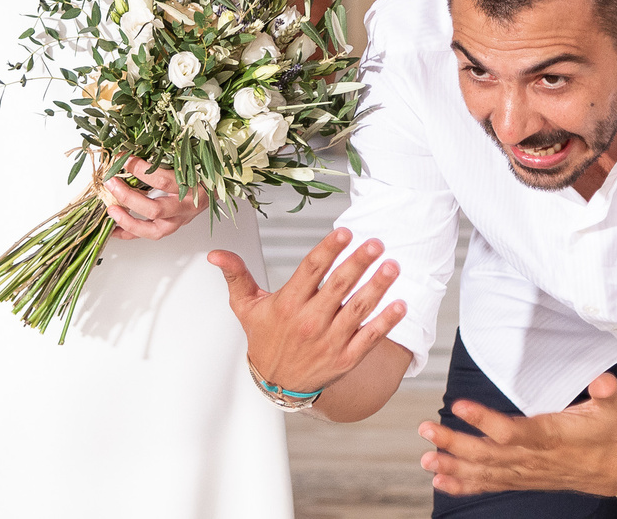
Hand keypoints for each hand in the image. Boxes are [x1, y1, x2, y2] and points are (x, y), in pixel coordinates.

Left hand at [100, 156, 205, 240]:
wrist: (215, 187)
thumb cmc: (201, 171)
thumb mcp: (189, 159)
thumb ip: (165, 154)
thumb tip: (134, 146)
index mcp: (192, 187)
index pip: (163, 181)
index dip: (140, 169)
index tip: (123, 158)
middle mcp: (185, 208)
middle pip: (155, 210)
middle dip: (128, 197)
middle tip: (111, 183)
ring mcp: (177, 221)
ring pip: (152, 230)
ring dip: (127, 221)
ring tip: (110, 210)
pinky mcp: (170, 228)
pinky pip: (147, 235)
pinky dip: (127, 233)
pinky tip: (113, 229)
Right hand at [207, 225, 406, 398]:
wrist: (277, 384)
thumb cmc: (264, 338)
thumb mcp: (246, 307)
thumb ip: (236, 275)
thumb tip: (216, 254)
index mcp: (288, 304)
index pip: (311, 270)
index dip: (329, 249)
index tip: (345, 233)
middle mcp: (309, 322)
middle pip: (338, 286)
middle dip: (359, 262)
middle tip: (377, 243)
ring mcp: (329, 341)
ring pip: (357, 309)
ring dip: (378, 287)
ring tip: (393, 266)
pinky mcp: (345, 359)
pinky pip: (369, 338)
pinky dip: (386, 322)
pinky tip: (400, 304)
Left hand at [419, 371, 616, 497]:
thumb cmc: (610, 428)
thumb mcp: (615, 405)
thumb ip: (607, 391)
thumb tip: (604, 381)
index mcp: (553, 435)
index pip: (514, 431)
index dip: (485, 420)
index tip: (459, 405)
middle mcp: (534, 457)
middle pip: (489, 453)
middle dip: (455, 443)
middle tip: (426, 430)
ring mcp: (527, 472)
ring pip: (486, 471)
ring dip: (453, 466)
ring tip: (425, 460)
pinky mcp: (523, 479)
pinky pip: (491, 484)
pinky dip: (465, 485)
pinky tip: (440, 482)